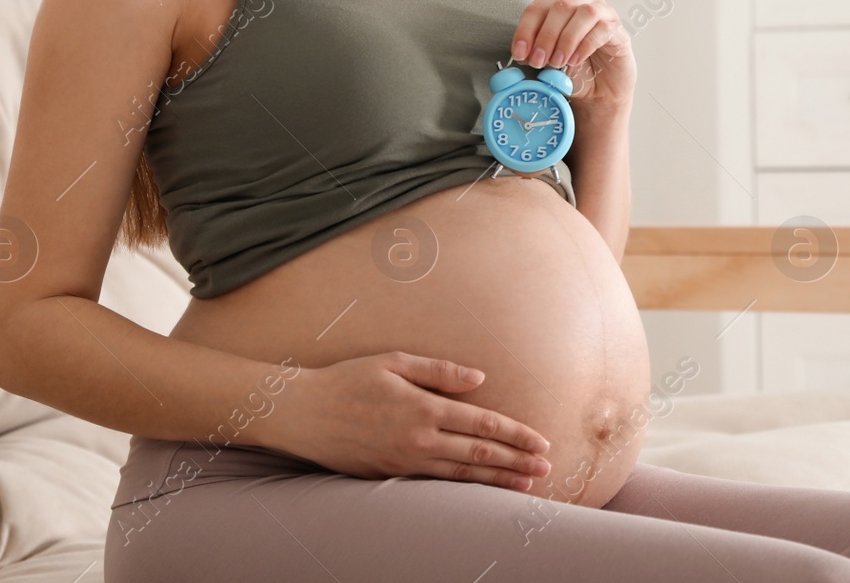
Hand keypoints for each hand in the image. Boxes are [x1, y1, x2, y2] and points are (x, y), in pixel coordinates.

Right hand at [263, 352, 552, 490]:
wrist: (302, 413)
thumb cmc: (348, 380)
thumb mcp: (393, 361)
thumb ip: (439, 370)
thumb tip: (479, 378)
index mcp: (423, 407)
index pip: (482, 423)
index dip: (515, 434)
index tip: (541, 441)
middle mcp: (419, 439)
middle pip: (479, 453)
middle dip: (517, 461)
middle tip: (547, 467)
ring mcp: (406, 461)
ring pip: (462, 474)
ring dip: (498, 479)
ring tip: (526, 483)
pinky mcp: (392, 474)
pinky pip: (438, 482)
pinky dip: (466, 487)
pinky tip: (482, 488)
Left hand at [512, 0, 634, 110]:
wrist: (600, 91)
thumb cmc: (573, 70)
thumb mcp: (548, 62)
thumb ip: (535, 53)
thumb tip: (521, 53)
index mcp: (559, 1)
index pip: (538, 7)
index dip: (526, 29)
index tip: (519, 53)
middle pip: (561, 5)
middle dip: (546, 35)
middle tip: (539, 61)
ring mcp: (603, 11)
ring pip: (585, 12)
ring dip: (567, 38)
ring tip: (558, 62)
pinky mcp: (618, 28)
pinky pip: (603, 28)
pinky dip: (586, 44)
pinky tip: (576, 60)